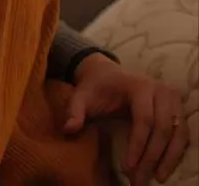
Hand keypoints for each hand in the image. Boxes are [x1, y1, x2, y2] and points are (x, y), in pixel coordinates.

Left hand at [63, 53, 190, 183]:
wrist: (107, 74)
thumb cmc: (94, 88)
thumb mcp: (80, 96)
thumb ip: (73, 111)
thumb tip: (69, 129)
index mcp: (139, 86)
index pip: (144, 119)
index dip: (138, 145)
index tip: (128, 167)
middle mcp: (161, 91)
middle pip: (163, 129)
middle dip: (152, 157)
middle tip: (139, 179)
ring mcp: (173, 100)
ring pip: (177, 133)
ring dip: (168, 159)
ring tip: (157, 178)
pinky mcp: (177, 109)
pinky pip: (182, 134)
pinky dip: (175, 152)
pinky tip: (164, 168)